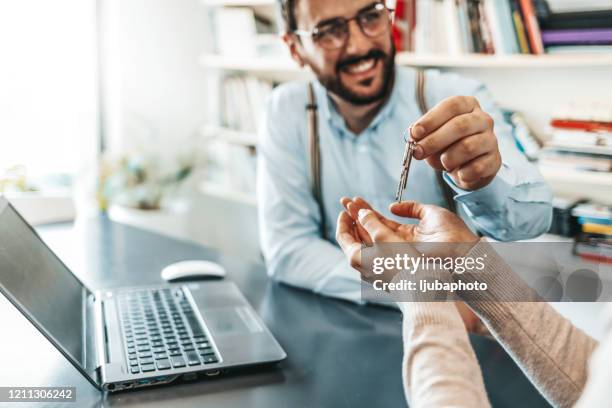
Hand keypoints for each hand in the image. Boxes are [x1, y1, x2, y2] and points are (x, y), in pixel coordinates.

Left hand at [336, 197, 481, 331]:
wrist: (421, 288)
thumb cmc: (403, 265)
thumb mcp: (384, 236)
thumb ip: (370, 222)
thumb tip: (361, 213)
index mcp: (356, 258)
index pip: (342, 235)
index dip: (344, 219)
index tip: (346, 208)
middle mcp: (362, 267)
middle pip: (354, 240)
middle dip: (355, 222)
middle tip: (356, 209)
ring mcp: (374, 271)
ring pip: (366, 246)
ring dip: (367, 229)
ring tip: (369, 217)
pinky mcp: (386, 274)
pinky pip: (377, 252)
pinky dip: (377, 239)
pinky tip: (384, 233)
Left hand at [410, 96, 500, 190]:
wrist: (467, 167)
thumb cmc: (447, 145)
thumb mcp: (432, 136)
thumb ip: (423, 134)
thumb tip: (413, 135)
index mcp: (468, 105)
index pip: (451, 106)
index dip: (431, 119)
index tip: (415, 133)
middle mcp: (483, 119)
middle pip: (460, 126)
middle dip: (434, 141)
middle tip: (418, 152)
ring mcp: (491, 139)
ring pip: (468, 147)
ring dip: (448, 158)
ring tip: (443, 163)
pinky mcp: (495, 160)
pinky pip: (477, 167)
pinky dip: (462, 173)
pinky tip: (458, 173)